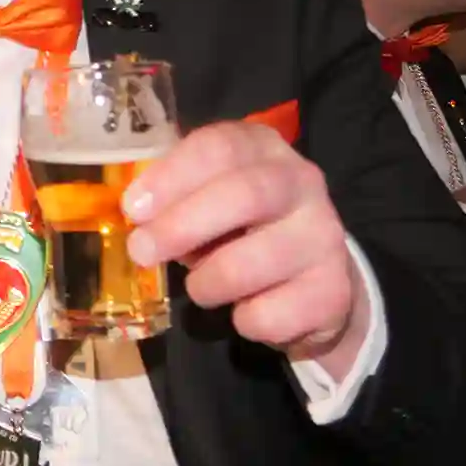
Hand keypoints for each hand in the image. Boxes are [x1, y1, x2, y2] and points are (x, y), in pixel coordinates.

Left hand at [124, 122, 367, 378]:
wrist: (312, 278)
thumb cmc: (239, 227)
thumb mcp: (207, 197)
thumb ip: (172, 195)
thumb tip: (132, 212)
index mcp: (262, 148)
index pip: (220, 146)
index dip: (172, 176)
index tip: (133, 207)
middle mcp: (302, 183)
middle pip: (245, 194)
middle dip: (182, 225)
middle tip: (141, 251)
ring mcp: (325, 236)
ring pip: (253, 262)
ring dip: (207, 282)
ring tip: (199, 287)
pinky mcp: (333, 290)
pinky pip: (270, 314)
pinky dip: (242, 319)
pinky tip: (244, 309)